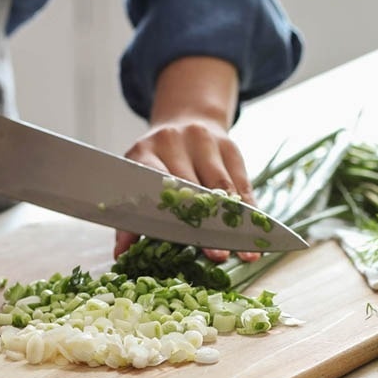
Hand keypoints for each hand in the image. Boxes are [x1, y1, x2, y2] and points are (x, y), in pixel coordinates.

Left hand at [120, 119, 259, 262]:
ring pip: (221, 186)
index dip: (171, 219)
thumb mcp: (136, 185)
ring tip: (242, 251)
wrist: (184, 121)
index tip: (183, 245)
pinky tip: (256, 233)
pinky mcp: (229, 146)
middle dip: (206, 226)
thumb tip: (121, 254)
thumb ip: (128, 221)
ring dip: (233, 222)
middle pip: (192, 190)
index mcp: (144, 153)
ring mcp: (204, 141)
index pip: (158, 190)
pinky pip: (241, 183)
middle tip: (217, 256)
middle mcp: (174, 142)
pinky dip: (249, 211)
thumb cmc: (156, 164)